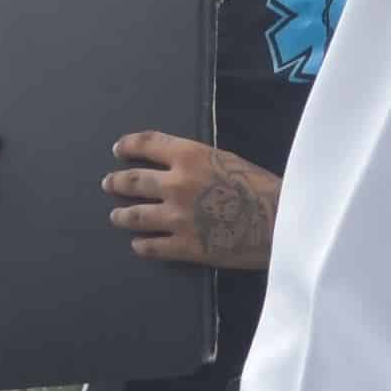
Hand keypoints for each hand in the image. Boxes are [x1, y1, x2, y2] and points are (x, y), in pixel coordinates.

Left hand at [107, 133, 279, 270]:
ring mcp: (176, 217)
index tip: (118, 150)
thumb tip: (179, 168)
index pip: (146, 143)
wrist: (281, 221)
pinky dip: (141, 245)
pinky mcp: (184, 246)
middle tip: (109, 184)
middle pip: (132, 181)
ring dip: (122, 216)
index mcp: (188, 155)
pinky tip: (139, 244)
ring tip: (116, 217)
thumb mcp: (227, 159)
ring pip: (134, 216)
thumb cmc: (262, 187)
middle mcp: (175, 184)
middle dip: (116, 182)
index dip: (128, 145)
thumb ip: (198, 162)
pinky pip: (151, 247)